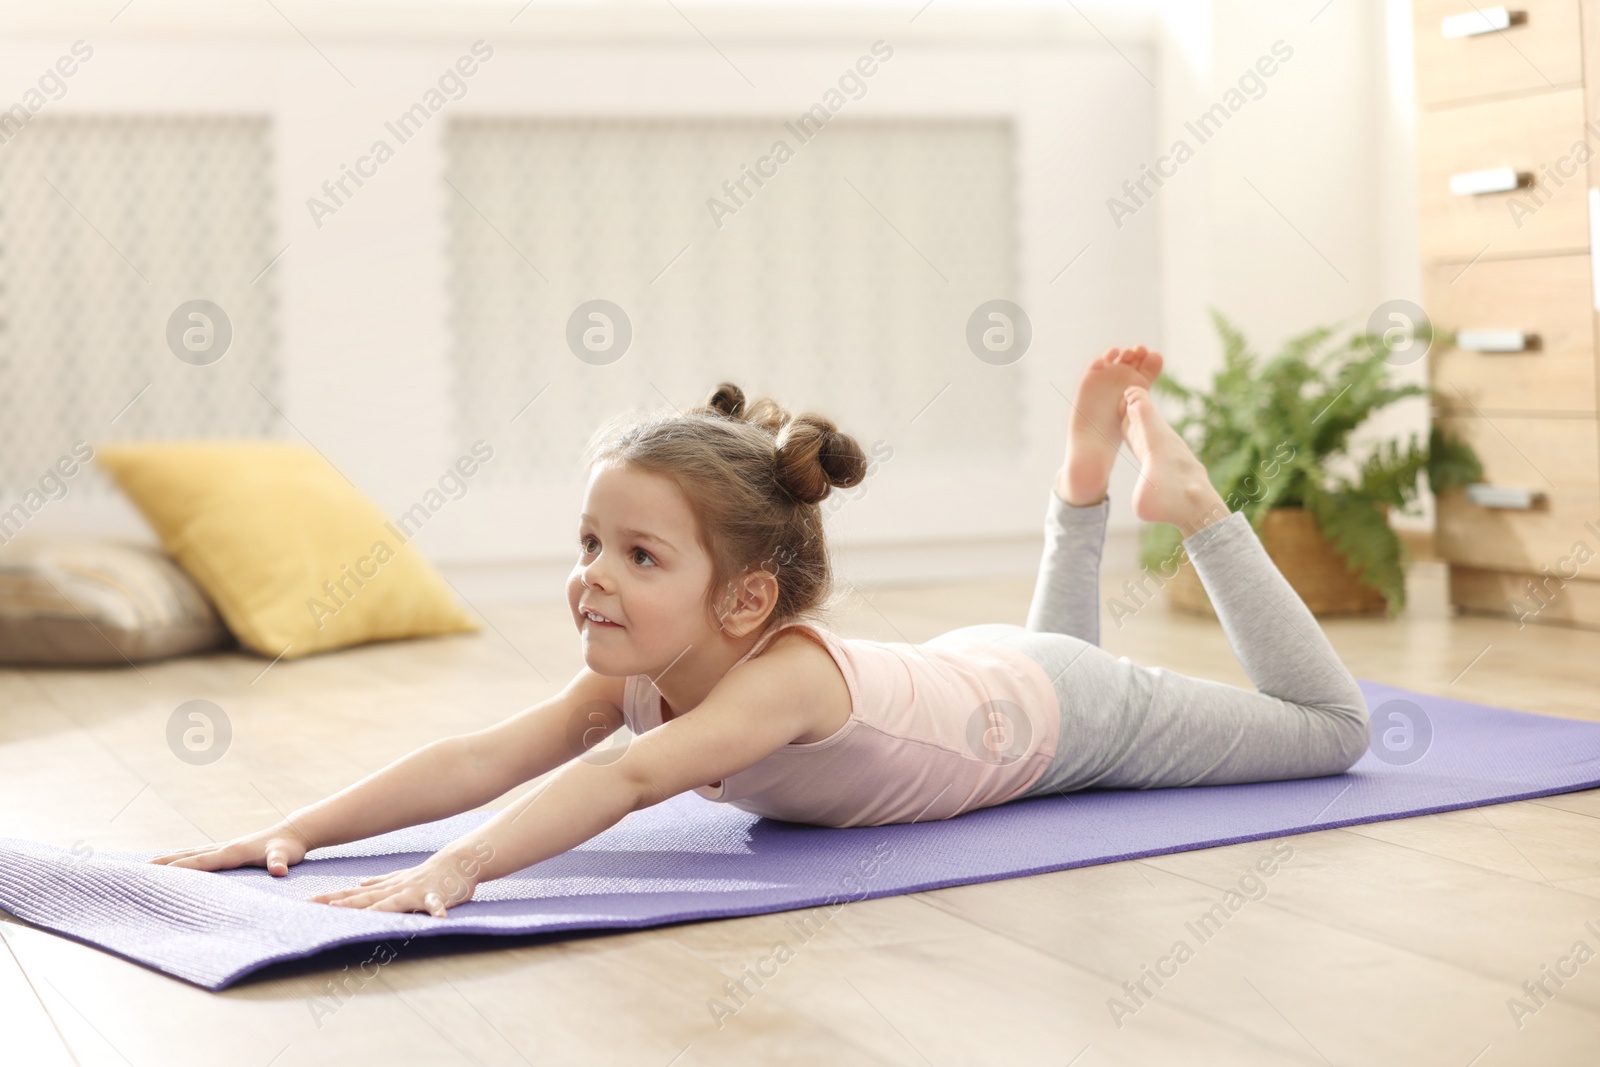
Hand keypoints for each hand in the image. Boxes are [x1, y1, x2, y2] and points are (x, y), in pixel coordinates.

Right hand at [148, 822, 309, 876]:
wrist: (293, 832)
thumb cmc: (289, 847)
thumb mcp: (286, 855)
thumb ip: (279, 862)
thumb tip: (278, 870)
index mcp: (233, 851)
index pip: (202, 861)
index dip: (181, 867)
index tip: (158, 873)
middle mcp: (223, 848)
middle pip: (188, 855)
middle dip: (164, 863)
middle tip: (137, 871)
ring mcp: (223, 848)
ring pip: (190, 854)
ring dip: (168, 860)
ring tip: (145, 867)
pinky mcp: (226, 851)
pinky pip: (197, 856)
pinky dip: (181, 859)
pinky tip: (172, 864)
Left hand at [304, 850, 480, 917]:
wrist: (458, 862)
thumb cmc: (428, 873)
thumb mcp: (399, 877)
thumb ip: (379, 882)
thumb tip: (359, 884)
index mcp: (385, 888)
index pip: (352, 894)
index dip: (329, 898)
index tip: (304, 903)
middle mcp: (395, 890)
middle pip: (364, 898)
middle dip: (340, 903)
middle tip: (316, 907)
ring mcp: (414, 892)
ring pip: (393, 902)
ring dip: (378, 909)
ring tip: (363, 917)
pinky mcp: (435, 896)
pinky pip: (436, 905)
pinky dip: (437, 911)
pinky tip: (440, 919)